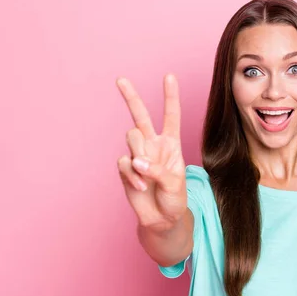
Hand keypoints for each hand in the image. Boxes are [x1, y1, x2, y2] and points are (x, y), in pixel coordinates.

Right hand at [116, 74, 186, 231]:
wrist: (162, 219)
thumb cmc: (174, 199)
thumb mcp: (175, 183)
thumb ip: (157, 170)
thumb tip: (136, 161)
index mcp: (171, 143)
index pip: (171, 115)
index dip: (170, 96)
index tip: (169, 76)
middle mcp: (153, 145)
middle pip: (140, 116)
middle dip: (131, 97)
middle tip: (121, 79)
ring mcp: (138, 156)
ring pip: (131, 138)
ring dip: (139, 155)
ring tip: (147, 175)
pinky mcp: (126, 169)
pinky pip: (125, 163)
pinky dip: (133, 176)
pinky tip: (141, 187)